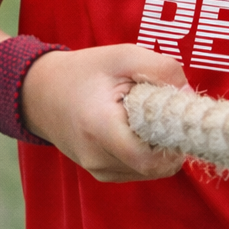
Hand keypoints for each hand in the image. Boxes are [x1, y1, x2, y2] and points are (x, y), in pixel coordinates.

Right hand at [21, 44, 188, 181]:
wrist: (40, 92)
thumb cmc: (84, 71)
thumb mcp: (123, 56)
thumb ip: (161, 69)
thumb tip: (189, 95)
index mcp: (100, 128)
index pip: (148, 159)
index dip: (173, 145)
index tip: (179, 120)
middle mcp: (97, 157)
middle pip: (152, 167)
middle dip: (169, 144)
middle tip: (167, 115)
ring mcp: (97, 169)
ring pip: (147, 171)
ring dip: (157, 150)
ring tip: (146, 119)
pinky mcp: (100, 172)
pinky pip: (136, 170)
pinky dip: (145, 154)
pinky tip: (136, 129)